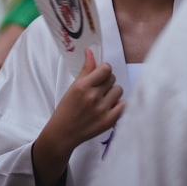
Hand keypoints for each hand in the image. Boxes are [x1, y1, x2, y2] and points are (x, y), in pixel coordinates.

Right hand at [32, 49, 123, 185]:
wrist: (63, 133)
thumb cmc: (67, 109)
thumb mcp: (73, 87)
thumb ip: (85, 70)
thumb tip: (90, 52)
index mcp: (82, 87)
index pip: (105, 69)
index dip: (104, 70)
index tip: (101, 74)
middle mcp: (93, 97)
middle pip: (112, 78)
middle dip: (107, 81)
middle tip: (99, 89)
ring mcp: (102, 110)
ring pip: (118, 90)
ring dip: (112, 93)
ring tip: (103, 99)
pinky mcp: (109, 121)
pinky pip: (123, 105)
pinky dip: (118, 105)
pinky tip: (109, 107)